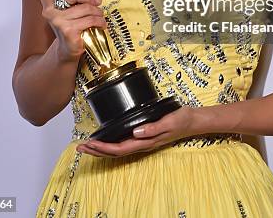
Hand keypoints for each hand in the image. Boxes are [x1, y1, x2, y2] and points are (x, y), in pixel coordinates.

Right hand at [39, 0, 106, 62]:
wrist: (68, 48)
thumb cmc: (72, 21)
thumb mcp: (73, 1)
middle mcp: (49, 10)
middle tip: (97, 1)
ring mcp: (57, 21)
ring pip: (84, 8)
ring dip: (97, 11)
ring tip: (100, 15)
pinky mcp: (68, 31)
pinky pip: (89, 20)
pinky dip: (99, 21)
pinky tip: (101, 24)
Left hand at [76, 106, 196, 156]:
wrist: (191, 121)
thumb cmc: (180, 119)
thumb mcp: (168, 121)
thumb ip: (152, 128)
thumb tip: (135, 132)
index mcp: (145, 141)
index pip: (119, 148)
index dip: (103, 148)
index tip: (90, 144)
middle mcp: (142, 144)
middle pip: (115, 152)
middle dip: (97, 151)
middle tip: (80, 147)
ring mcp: (142, 141)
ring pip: (117, 150)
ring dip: (101, 149)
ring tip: (87, 146)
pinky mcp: (143, 136)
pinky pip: (123, 144)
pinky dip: (111, 144)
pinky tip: (106, 140)